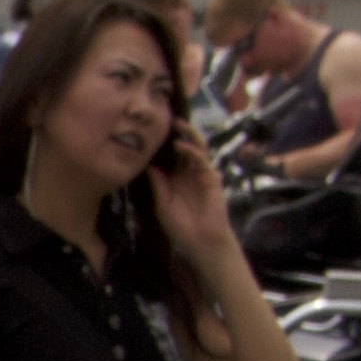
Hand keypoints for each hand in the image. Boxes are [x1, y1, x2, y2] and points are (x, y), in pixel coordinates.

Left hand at [147, 126, 240, 268]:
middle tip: (167, 119)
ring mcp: (201, 174)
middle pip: (185, 147)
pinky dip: (192, 152)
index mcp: (176, 179)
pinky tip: (181, 146)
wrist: (200, 241)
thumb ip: (157, 186)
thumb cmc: (181, 227)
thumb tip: (148, 167)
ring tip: (178, 124)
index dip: (163, 144)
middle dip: (178, 133)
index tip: (151, 131)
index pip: (170, 156)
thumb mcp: (162, 205)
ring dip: (188, 135)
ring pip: (197, 149)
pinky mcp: (211, 178)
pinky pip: (202, 161)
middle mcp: (189, 173)